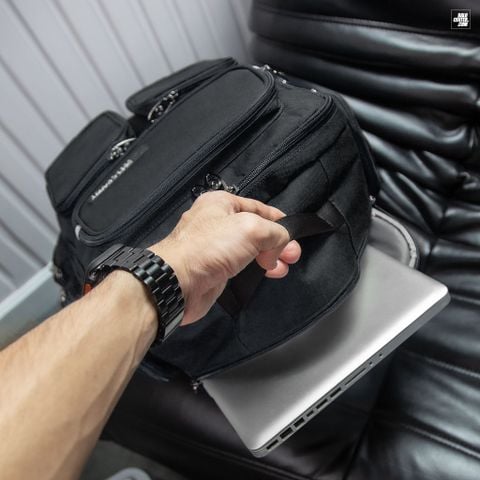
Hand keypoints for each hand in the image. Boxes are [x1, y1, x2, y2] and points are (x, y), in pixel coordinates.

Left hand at [150, 191, 300, 324]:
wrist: (178, 282)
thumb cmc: (211, 248)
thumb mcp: (252, 229)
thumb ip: (275, 232)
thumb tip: (279, 246)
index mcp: (221, 203)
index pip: (259, 207)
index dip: (279, 220)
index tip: (295, 233)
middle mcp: (217, 222)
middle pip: (256, 230)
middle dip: (277, 242)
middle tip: (293, 256)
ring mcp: (215, 247)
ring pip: (250, 250)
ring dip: (270, 257)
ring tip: (283, 267)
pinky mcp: (215, 269)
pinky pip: (241, 266)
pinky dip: (256, 269)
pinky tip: (267, 274)